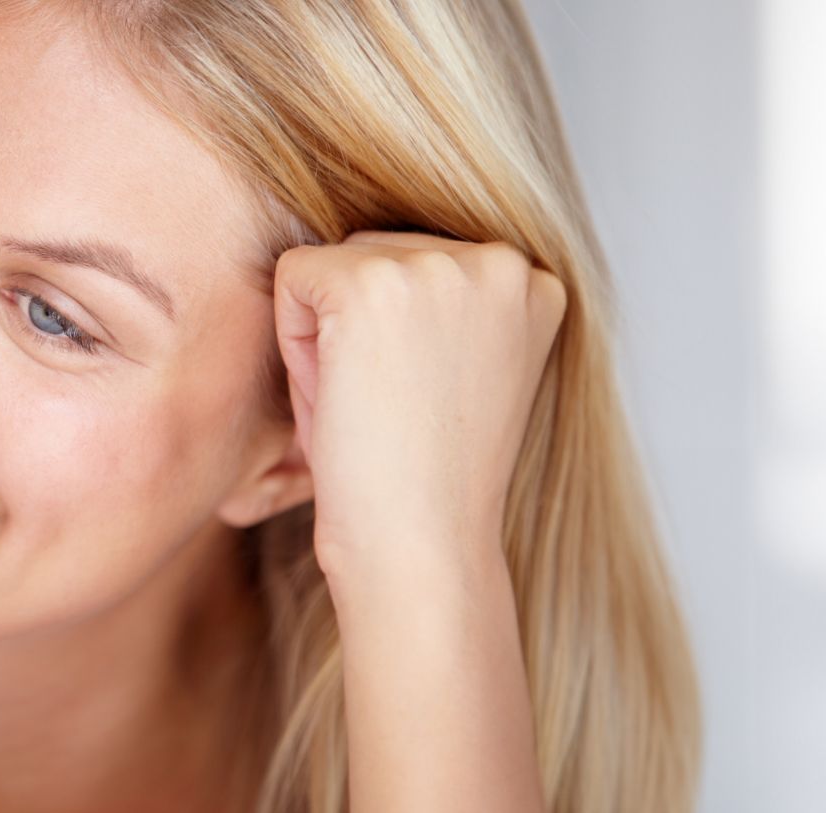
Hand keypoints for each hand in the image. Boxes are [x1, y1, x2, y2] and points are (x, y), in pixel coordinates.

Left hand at [271, 230, 566, 587]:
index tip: (423, 405)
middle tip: (390, 412)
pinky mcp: (370, 282)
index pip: (422, 265)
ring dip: (328, 336)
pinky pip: (292, 277)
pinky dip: (294, 342)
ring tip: (369, 408)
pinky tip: (339, 397)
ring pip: (335, 266)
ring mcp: (438, 265)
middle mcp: (501, 259)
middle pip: (376, 254)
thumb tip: (380, 251)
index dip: (397, 339)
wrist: (421, 547)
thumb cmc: (427, 481)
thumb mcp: (465, 370)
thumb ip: (447, 305)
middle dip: (359, 329)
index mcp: (533, 283)